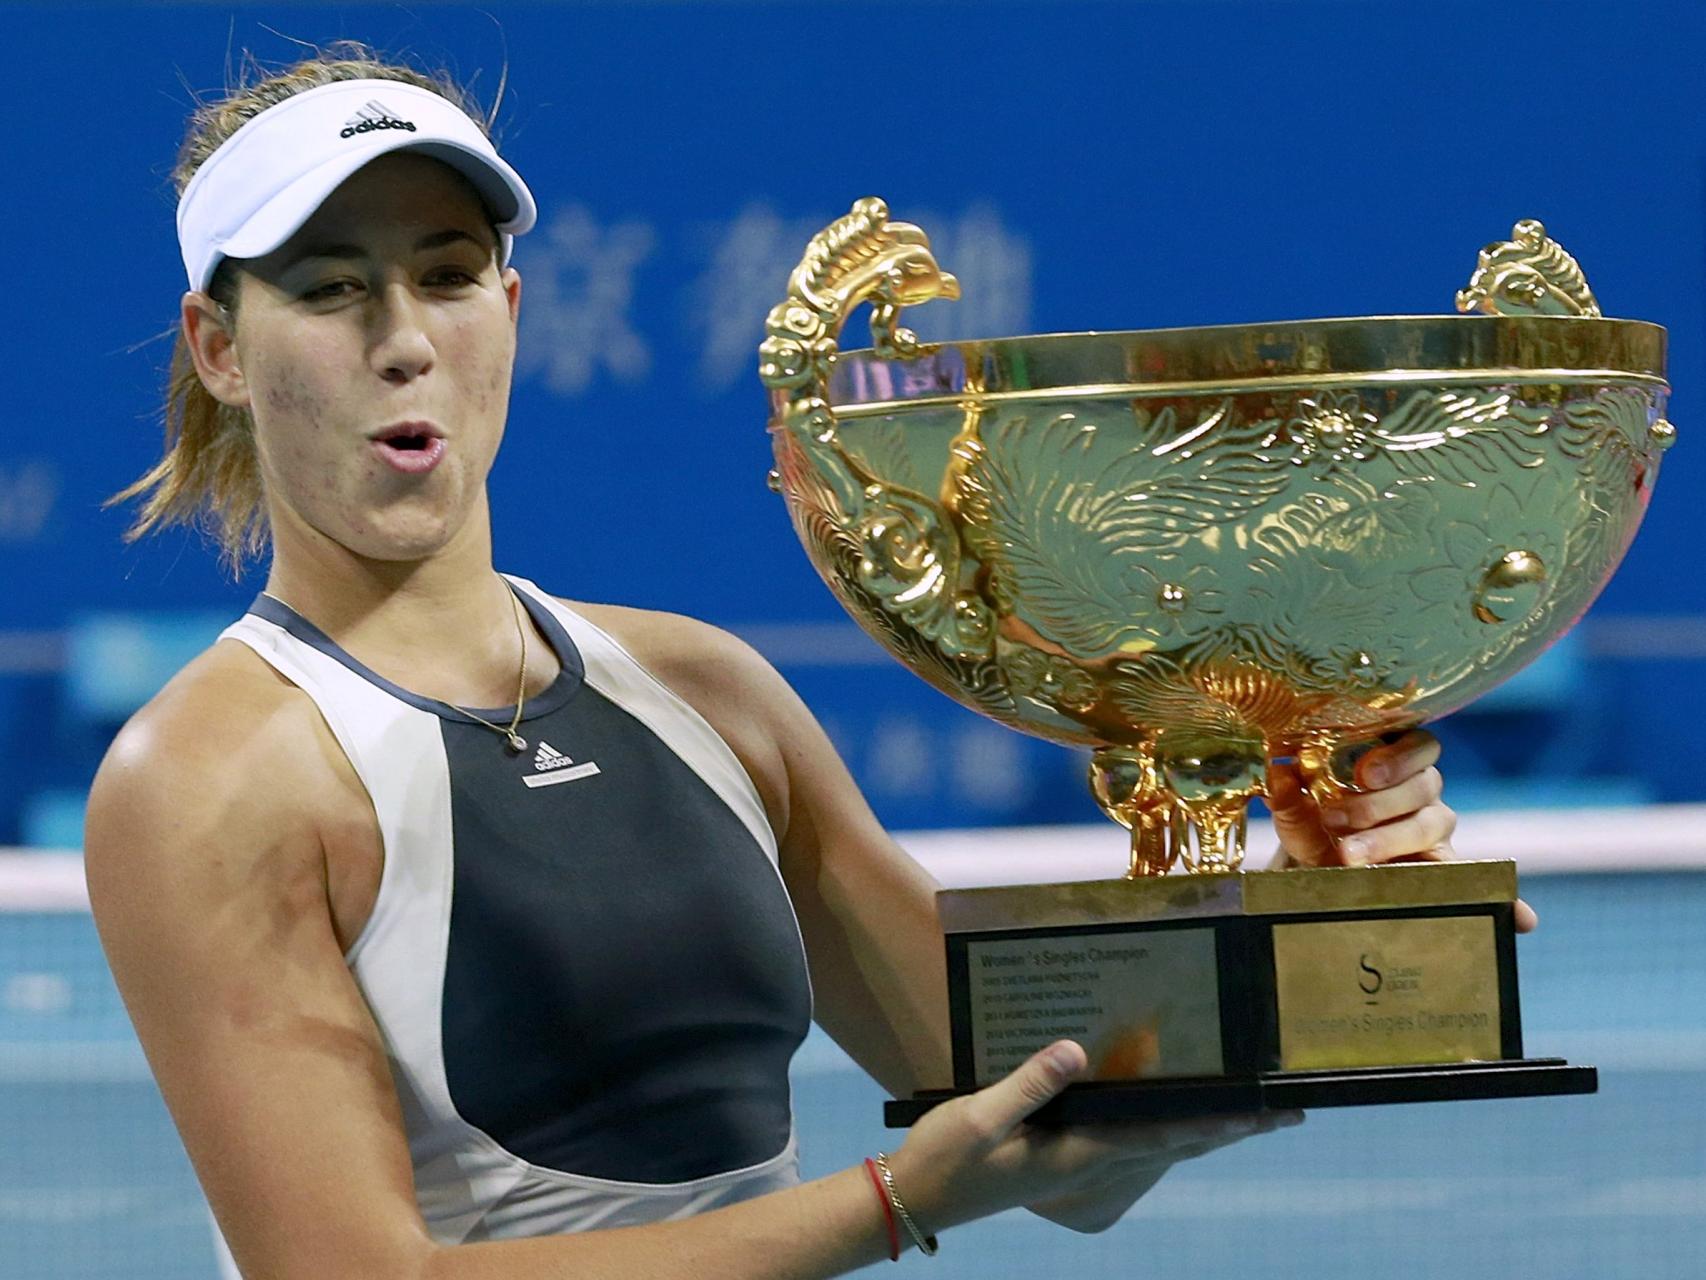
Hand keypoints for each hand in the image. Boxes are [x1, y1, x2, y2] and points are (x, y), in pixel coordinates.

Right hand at [886, 1041, 1296, 1238]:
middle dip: (1231, 1130)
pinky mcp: (1065, 1169)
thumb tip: (1077, 1051)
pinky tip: (1173, 1123)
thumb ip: (1028, 1084)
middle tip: (1284, 1115)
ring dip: (1205, 1134)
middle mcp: (1088, 1168)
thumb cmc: (944, 1158)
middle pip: (1174, 1146)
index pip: (1157, 1136)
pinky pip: (1131, 1152)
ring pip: (1159, 1152)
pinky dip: (1166, 1137)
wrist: (915, 1199)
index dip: (1211, 1123)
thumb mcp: (978, 1115)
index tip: (1258, 1112)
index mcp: (1073, 1156)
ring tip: (1247, 1115)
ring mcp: (1079, 1172)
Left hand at [1267, 729, 1536, 932]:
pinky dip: (1506, 901)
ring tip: (1351, 859)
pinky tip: (1520, 920)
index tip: (1361, 774)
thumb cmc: (1316, 834)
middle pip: (1425, 786)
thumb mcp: (1298, 818)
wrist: (1319, 880)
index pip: (1419, 745)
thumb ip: (1288, 796)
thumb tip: (1278, 769)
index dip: (1397, 756)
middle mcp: (1424, 797)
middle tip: (1335, 822)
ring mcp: (1437, 836)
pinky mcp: (1447, 874)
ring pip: (1435, 826)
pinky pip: (1483, 885)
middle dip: (1378, 804)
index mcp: (1396, 767)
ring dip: (1394, 840)